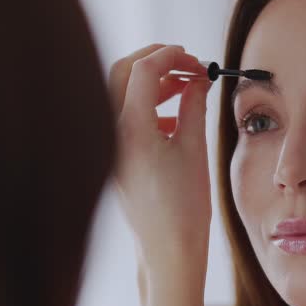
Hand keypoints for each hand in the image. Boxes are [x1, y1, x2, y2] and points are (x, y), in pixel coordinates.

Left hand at [108, 44, 213, 279]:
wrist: (166, 250)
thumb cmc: (183, 208)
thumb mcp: (195, 147)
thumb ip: (194, 105)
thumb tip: (198, 80)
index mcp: (131, 127)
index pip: (143, 69)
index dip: (171, 55)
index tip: (194, 59)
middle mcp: (110, 132)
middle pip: (122, 73)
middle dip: (155, 62)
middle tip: (185, 64)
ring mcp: (108, 145)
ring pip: (120, 94)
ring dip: (151, 84)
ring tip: (186, 89)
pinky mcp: (112, 157)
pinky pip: (121, 118)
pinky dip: (145, 108)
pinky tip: (172, 120)